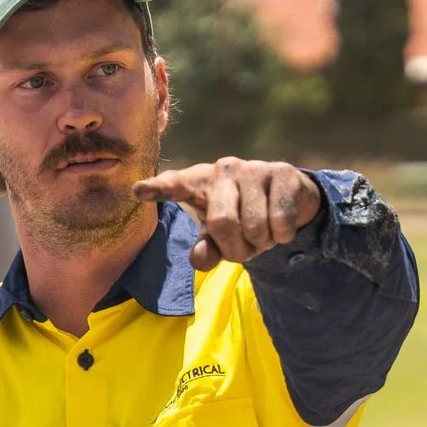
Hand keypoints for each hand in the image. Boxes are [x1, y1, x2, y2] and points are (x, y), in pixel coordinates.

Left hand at [136, 157, 323, 270]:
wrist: (288, 200)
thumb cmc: (241, 218)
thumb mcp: (218, 238)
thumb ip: (206, 250)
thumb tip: (201, 259)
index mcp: (198, 182)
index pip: (175, 184)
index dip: (158, 188)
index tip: (139, 190)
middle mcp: (222, 169)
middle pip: (222, 223)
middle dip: (237, 249)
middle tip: (244, 249)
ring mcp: (253, 168)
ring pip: (255, 226)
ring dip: (261, 243)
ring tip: (262, 234)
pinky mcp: (283, 172)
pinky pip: (280, 221)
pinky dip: (282, 235)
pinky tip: (280, 226)